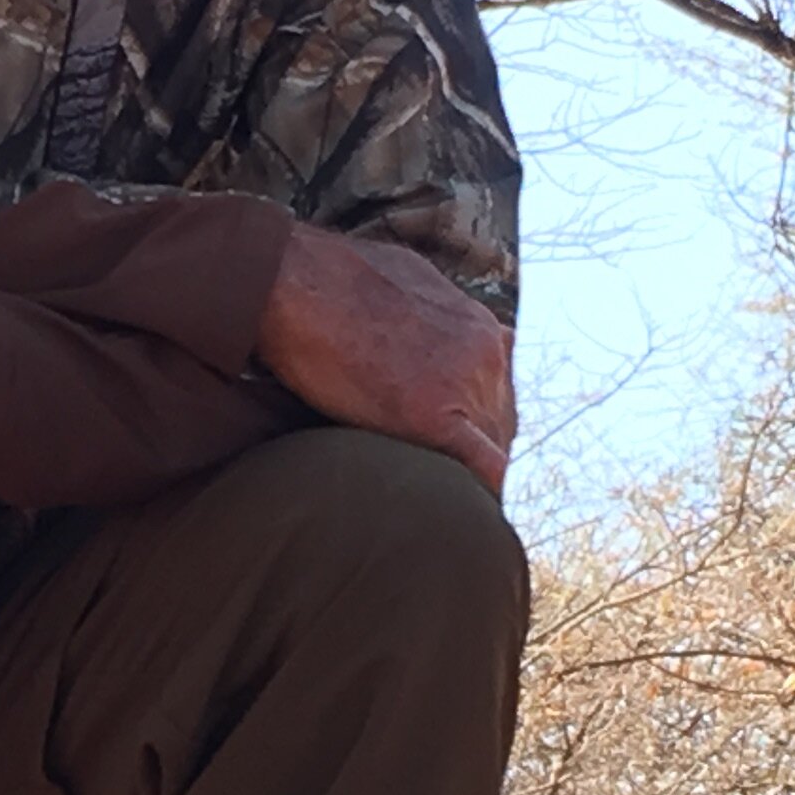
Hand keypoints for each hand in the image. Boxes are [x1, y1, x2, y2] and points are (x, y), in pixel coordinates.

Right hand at [255, 224, 515, 488]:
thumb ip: (435, 316)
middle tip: (444, 482)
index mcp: (481, 328)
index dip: (480, 427)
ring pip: (494, 450)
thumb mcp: (408, 280)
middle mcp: (486, 355)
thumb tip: (434, 330)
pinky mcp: (433, 416)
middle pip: (501, 426)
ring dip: (468, 474)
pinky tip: (459, 515)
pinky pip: (482, 469)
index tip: (456, 449)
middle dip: (476, 453)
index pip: (500, 395)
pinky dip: (479, 493)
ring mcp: (465, 384)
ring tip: (440, 500)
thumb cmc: (331, 279)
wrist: (292, 282)